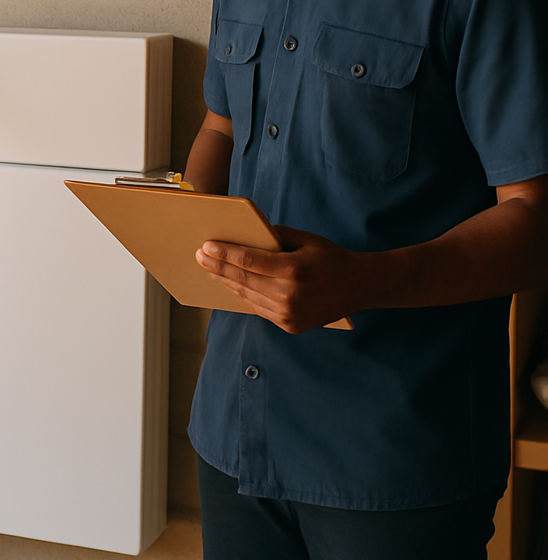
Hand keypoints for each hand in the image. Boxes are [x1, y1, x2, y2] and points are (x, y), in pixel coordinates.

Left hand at [195, 225, 366, 332]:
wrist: (360, 287)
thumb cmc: (331, 257)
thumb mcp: (305, 239)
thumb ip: (275, 236)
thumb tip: (244, 234)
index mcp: (293, 270)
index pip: (248, 261)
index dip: (223, 254)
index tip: (205, 247)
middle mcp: (289, 295)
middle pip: (243, 279)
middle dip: (218, 266)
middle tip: (199, 256)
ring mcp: (289, 314)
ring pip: (247, 295)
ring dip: (226, 281)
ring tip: (210, 269)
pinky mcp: (290, 325)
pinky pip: (258, 308)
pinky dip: (243, 295)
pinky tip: (231, 283)